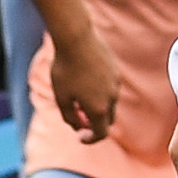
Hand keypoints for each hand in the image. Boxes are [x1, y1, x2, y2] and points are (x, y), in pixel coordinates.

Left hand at [49, 15, 123, 144]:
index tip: (80, 136)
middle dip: (95, 122)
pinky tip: (85, 78)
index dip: (91, 138)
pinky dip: (100, 90)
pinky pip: (110, 87)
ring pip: (109, 102)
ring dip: (97, 104)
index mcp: (98, 109)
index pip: (101, 133)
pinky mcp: (116, 70)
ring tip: (78, 93)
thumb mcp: (61, 97)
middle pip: (107, 119)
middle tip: (78, 116)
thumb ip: (70, 117)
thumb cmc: (64, 69)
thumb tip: (78, 126)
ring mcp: (116, 84)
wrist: (75, 39)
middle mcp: (111, 98)